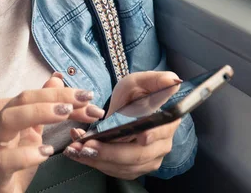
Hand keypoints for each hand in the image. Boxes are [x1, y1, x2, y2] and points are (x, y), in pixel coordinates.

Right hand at [0, 73, 103, 192]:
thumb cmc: (10, 159)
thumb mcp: (30, 131)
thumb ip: (42, 106)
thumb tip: (57, 79)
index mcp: (4, 110)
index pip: (34, 94)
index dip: (62, 93)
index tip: (88, 96)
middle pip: (22, 99)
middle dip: (55, 97)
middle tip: (83, 101)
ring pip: (9, 119)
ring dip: (39, 113)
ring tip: (66, 113)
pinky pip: (6, 158)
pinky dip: (27, 154)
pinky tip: (47, 152)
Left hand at [63, 71, 182, 179]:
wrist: (125, 108)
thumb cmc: (133, 94)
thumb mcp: (139, 82)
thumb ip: (154, 80)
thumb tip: (173, 80)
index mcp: (167, 123)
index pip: (162, 132)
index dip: (152, 134)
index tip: (140, 136)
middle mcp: (161, 146)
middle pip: (139, 155)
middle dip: (111, 152)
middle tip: (88, 146)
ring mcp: (148, 160)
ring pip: (124, 167)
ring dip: (98, 160)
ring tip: (77, 149)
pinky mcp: (133, 168)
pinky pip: (114, 171)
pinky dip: (95, 163)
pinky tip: (79, 154)